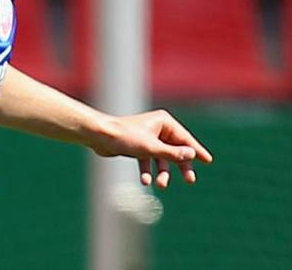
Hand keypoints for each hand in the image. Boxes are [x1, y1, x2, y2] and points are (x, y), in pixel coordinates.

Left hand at [86, 109, 213, 188]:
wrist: (98, 136)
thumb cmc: (124, 137)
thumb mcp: (151, 148)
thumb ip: (172, 153)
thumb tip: (191, 154)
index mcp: (163, 122)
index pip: (185, 139)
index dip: (196, 151)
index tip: (208, 161)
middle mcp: (157, 128)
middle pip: (175, 149)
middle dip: (181, 165)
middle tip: (190, 180)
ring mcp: (147, 137)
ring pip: (161, 158)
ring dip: (162, 172)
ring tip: (161, 185)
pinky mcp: (137, 147)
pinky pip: (148, 161)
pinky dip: (148, 171)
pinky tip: (146, 181)